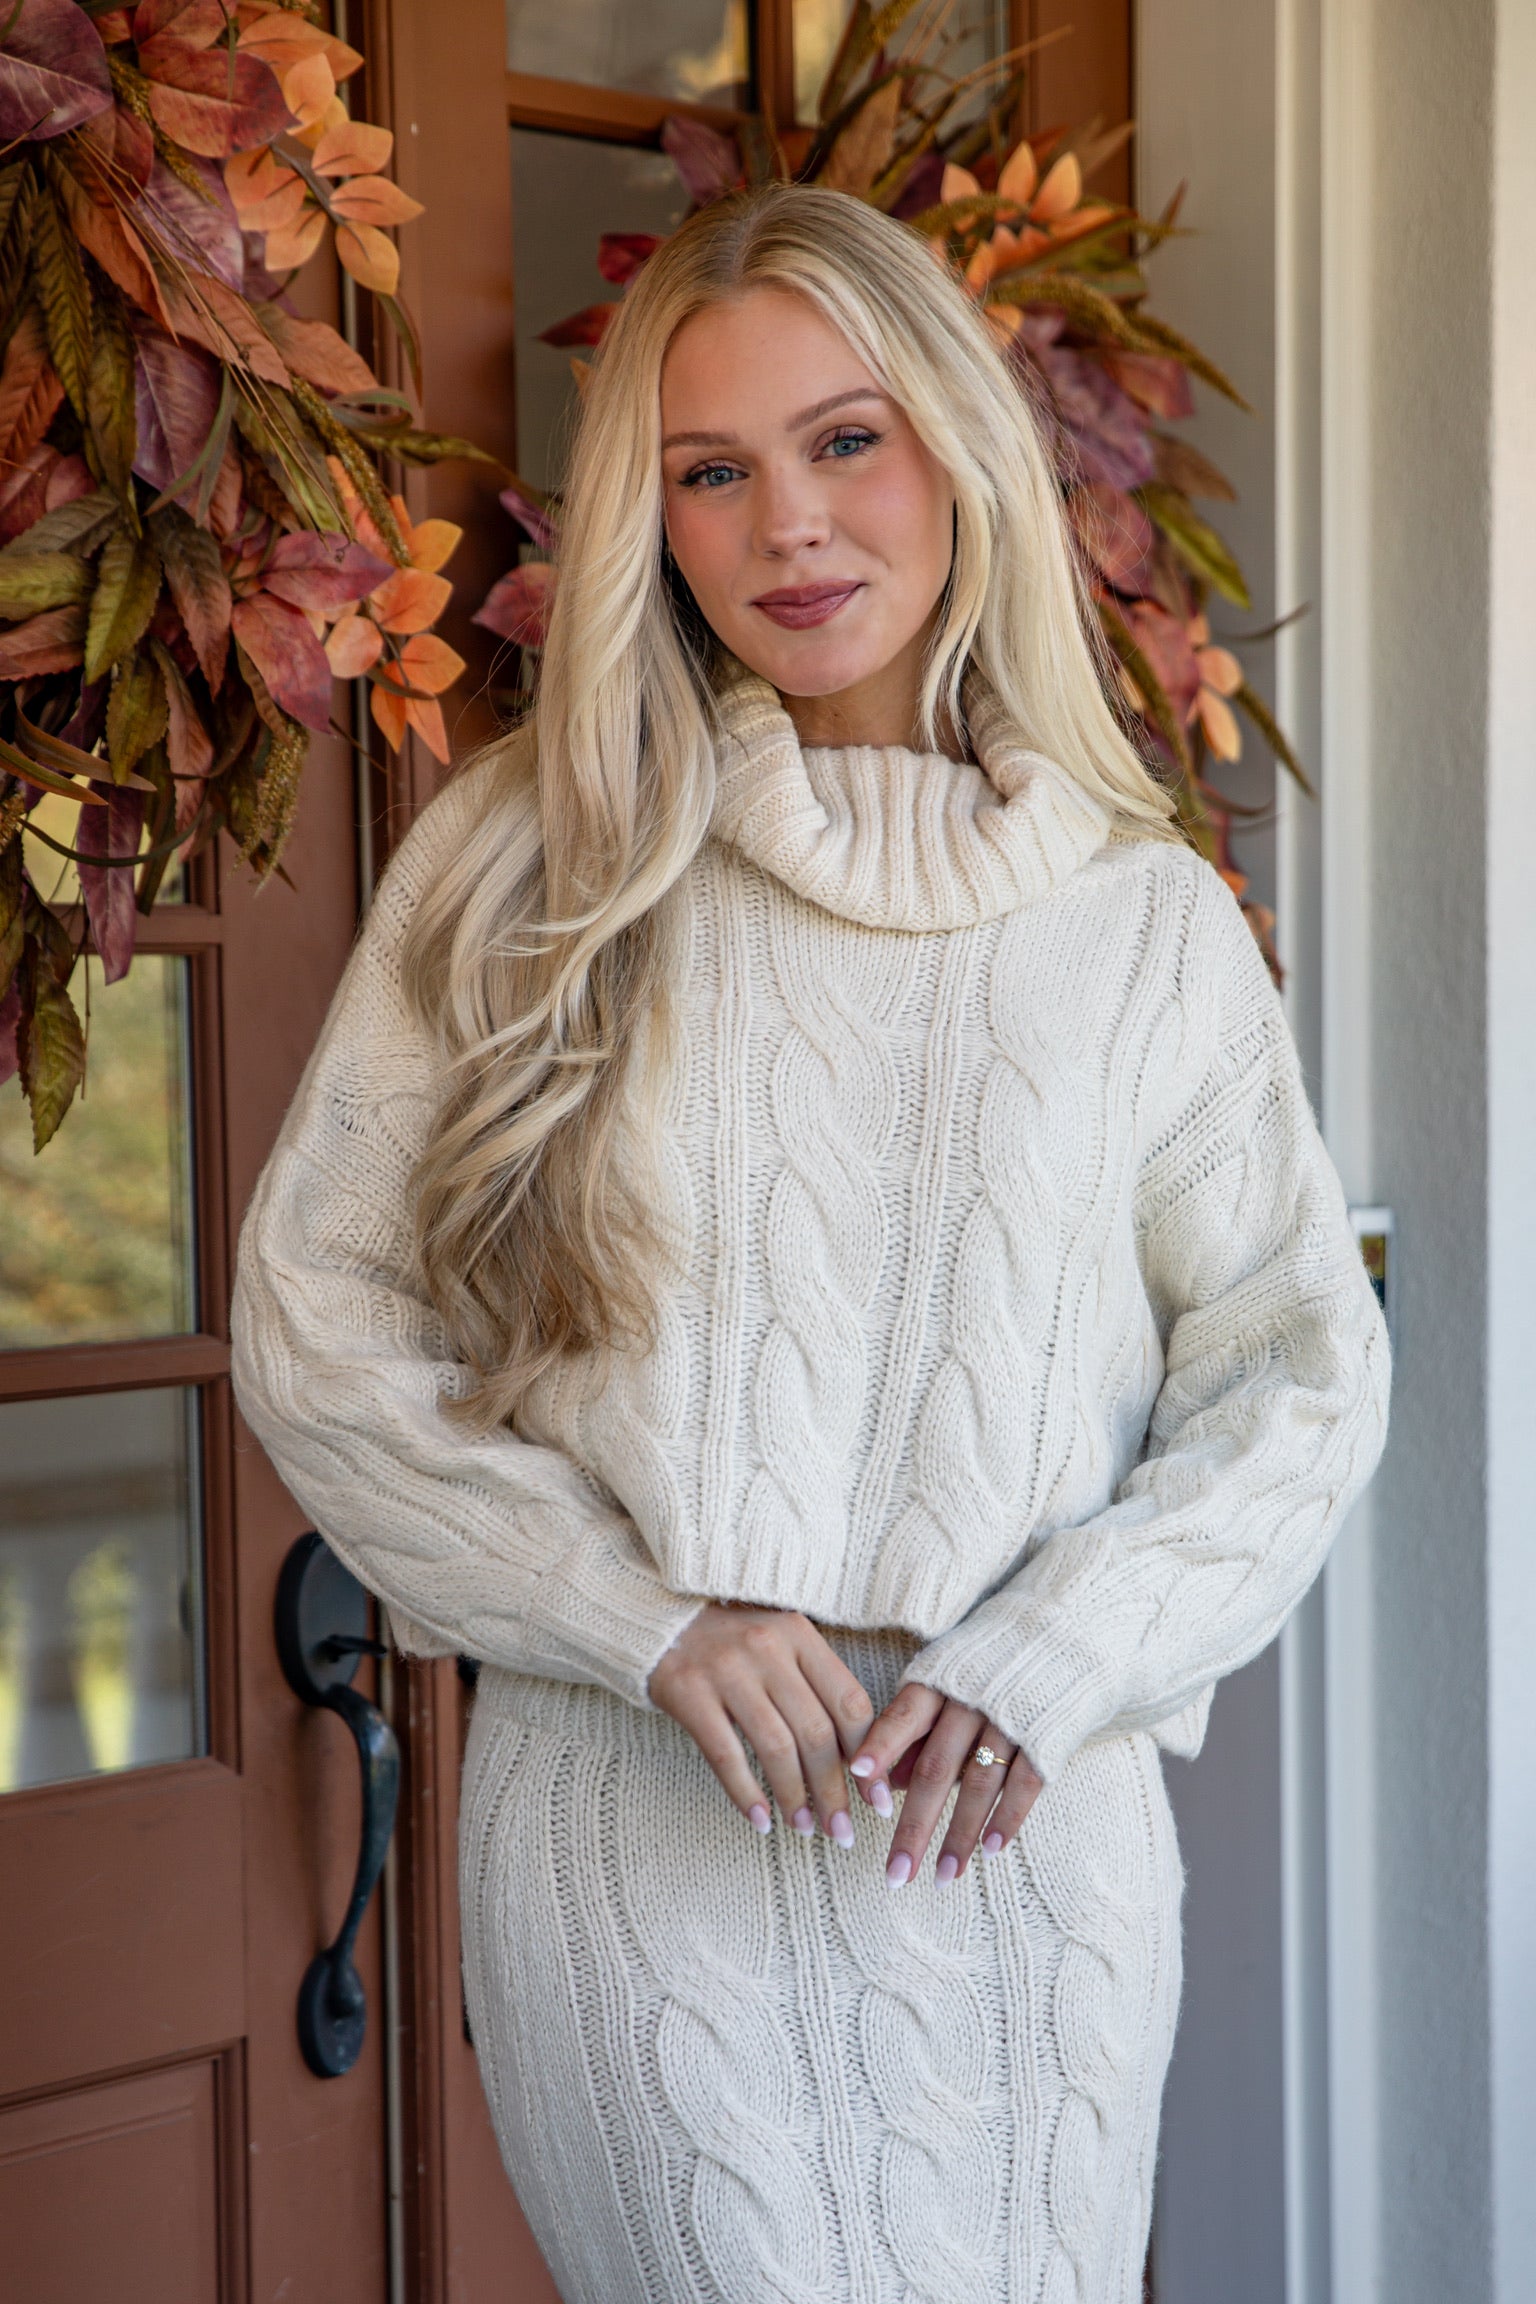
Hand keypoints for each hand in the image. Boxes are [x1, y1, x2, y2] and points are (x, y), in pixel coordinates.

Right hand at [648, 1604, 875, 1842]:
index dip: (868, 1757)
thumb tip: (858, 1760)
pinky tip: (760, 1821)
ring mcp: (726, 1670)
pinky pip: (725, 1755)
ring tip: (804, 1828)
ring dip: (794, 1797)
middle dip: (834, 1791)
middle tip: (842, 1831)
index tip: (875, 1800)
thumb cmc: (735, 1640)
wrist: (663, 1619)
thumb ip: (817, 1687)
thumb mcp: (782, 1644)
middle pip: (815, 1733)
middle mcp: (767, 1649)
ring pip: (775, 1748)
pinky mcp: (689, 1693)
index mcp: (800, 1635)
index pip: (849, 1703)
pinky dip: (746, 1794)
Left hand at [849, 1684, 1041, 1885]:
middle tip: (894, 1875)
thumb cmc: (988, 1667)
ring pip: (979, 1783)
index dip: (881, 1744)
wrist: (1063, 1635)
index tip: (857, 1776)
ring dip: (960, 1835)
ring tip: (943, 1876)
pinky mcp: (1046, 1736)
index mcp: (940, 1680)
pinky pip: (1024, 1783)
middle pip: (936, 1767)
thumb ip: (918, 1728)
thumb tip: (890, 1784)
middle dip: (914, 1826)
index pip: (903, 1716)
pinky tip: (990, 1851)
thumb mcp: (947, 1682)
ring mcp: (1011, 1718)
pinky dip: (1006, 1818)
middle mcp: (971, 1699)